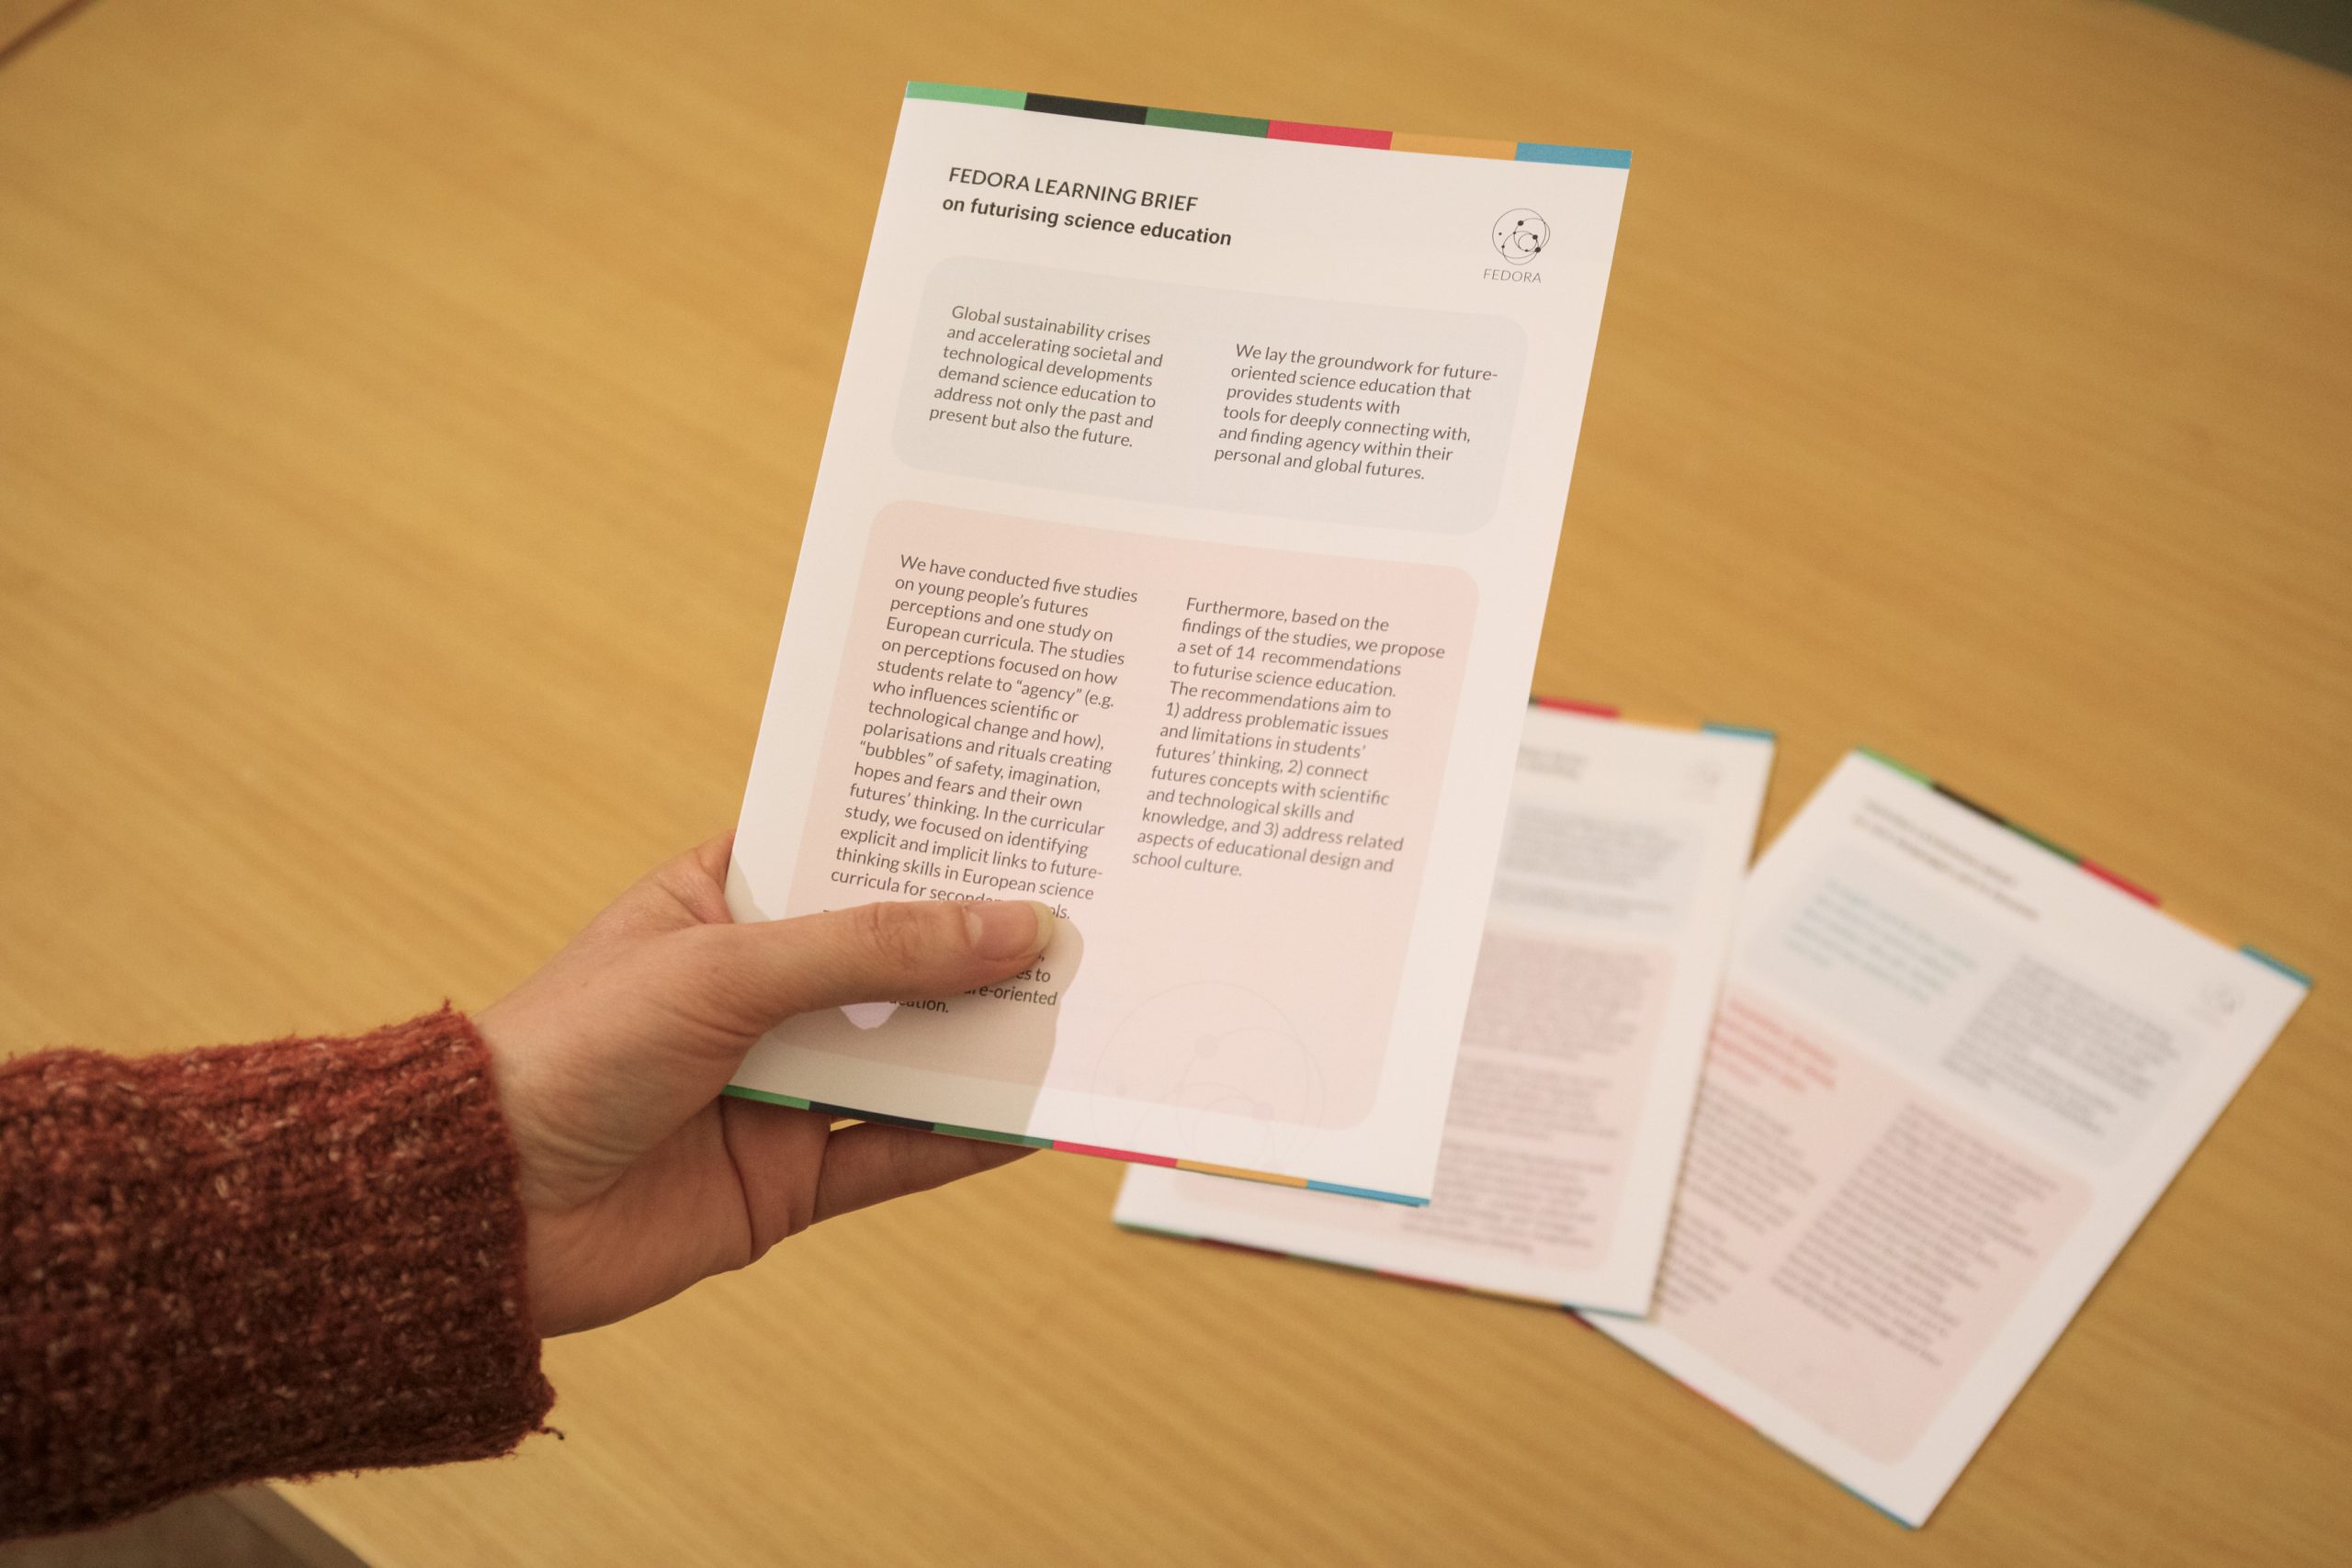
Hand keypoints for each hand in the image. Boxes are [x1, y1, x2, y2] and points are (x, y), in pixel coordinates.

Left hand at [477, 834, 1054, 1335]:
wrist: (482, 1211)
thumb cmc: (572, 1051)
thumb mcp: (728, 969)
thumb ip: (874, 948)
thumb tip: (1013, 925)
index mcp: (722, 905)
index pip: (845, 855)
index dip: (930, 840)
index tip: (1027, 814)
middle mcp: (758, 991)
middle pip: (897, 959)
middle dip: (982, 944)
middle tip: (1087, 913)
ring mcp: (779, 1086)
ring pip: (909, 1055)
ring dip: (989, 1038)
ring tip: (1089, 1007)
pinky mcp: (791, 1178)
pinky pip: (899, 1151)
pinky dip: (967, 1138)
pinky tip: (1037, 1115)